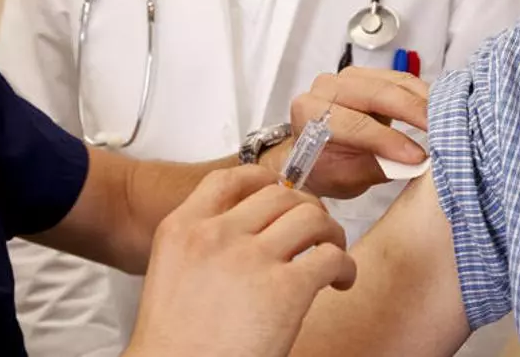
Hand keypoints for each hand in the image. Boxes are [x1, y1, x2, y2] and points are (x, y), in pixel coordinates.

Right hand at [124, 166, 355, 356]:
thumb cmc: (179, 346)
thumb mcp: (174, 276)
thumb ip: (206, 246)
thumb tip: (254, 230)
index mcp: (182, 230)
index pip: (229, 179)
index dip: (264, 179)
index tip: (282, 190)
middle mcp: (216, 235)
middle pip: (280, 194)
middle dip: (305, 208)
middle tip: (314, 231)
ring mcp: (251, 258)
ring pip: (312, 217)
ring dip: (331, 233)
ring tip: (331, 255)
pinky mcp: (286, 288)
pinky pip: (332, 256)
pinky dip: (345, 267)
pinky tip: (340, 282)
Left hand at [263, 67, 429, 198]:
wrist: (318, 154)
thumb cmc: (328, 168)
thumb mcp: (348, 178)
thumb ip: (379, 167)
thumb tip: (416, 162)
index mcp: (310, 113)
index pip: (354, 123)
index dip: (388, 139)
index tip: (417, 156)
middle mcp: (326, 87)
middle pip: (376, 93)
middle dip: (412, 111)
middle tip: (442, 130)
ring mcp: (349, 77)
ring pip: (393, 81)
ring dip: (424, 100)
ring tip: (449, 118)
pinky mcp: (370, 74)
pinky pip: (401, 79)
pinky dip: (423, 94)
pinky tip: (441, 107)